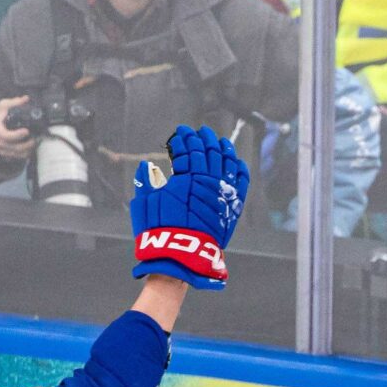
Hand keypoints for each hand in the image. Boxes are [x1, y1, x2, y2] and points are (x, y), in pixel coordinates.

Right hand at [0, 96, 35, 162]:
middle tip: (35, 139)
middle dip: (26, 144)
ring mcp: (2, 150)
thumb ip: (14, 102)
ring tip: (35, 143)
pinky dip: (26, 154)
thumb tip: (26, 99)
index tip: (26, 131)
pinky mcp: (7, 155)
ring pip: (17, 154)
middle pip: (14, 147)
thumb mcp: (3, 107)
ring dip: (28, 150)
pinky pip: (18, 158)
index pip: (6, 135)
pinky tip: (31, 148)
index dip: (17, 135)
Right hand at [131, 123, 251, 289]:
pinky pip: (241, 184)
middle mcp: (207, 182)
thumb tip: (145, 166)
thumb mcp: (145, 202)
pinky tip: (237, 162)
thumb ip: (146, 181)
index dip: (184, 139)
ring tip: (220, 141)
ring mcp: (222, 194)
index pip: (188, 150)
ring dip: (223, 150)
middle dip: (204, 139)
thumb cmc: (159, 229)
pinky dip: (239, 171)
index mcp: (185, 178)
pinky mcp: (232, 208)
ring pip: (227, 164)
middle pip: (209, 152)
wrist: (182, 254)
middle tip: (201, 132)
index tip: (181, 132)